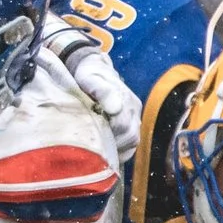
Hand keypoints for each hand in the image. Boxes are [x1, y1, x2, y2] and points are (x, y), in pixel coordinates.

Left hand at [45, 20, 141, 158]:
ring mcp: (134, 118)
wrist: (91, 70)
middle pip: (130, 137)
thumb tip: (115, 108)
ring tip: (97, 151)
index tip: (91, 136)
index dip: (108, 134)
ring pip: (131, 143)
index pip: (123, 126)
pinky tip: (104, 152)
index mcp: (126, 100)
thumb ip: (102, 90)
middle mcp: (134, 110)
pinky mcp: (130, 125)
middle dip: (111, 144)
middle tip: (91, 147)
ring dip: (115, 150)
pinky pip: (129, 146)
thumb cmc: (88, 74)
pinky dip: (118, 152)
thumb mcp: (90, 77)